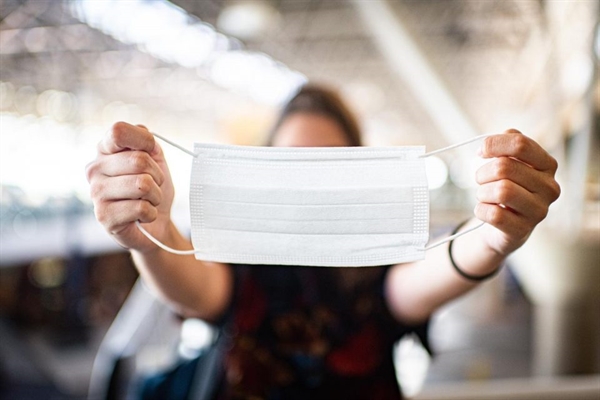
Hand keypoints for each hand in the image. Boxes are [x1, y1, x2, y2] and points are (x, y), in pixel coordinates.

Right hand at [85, 122, 174, 251]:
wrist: (155, 223)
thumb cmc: (152, 188)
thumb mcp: (154, 158)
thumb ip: (147, 142)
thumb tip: (147, 141)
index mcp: (105, 149)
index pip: (119, 131)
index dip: (144, 140)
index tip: (152, 152)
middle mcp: (95, 168)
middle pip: (139, 160)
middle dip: (157, 175)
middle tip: (152, 185)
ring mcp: (96, 192)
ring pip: (143, 185)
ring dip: (156, 196)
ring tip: (147, 200)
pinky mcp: (104, 216)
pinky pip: (142, 208)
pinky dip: (151, 213)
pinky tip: (142, 216)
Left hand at [475, 129, 560, 255]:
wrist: (505, 225)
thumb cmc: (507, 186)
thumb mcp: (510, 162)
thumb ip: (506, 144)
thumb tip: (488, 145)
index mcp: (547, 165)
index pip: (520, 144)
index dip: (493, 144)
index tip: (481, 153)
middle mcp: (549, 187)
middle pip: (504, 167)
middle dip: (483, 172)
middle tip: (481, 180)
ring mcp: (539, 211)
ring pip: (501, 190)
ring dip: (482, 192)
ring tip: (485, 195)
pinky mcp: (523, 230)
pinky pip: (494, 214)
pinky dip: (481, 210)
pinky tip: (485, 210)